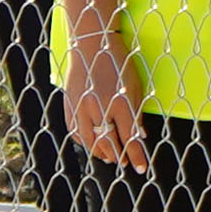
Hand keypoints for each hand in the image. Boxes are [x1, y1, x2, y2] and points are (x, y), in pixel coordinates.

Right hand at [64, 23, 150, 170]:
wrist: (91, 43)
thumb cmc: (117, 62)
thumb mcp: (136, 86)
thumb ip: (136, 113)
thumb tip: (140, 135)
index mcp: (120, 102)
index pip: (129, 138)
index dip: (136, 155)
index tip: (140, 168)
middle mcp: (99, 108)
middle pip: (108, 143)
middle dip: (118, 156)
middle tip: (124, 161)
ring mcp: (81, 107)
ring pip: (89, 141)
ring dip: (100, 152)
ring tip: (109, 156)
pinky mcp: (69, 105)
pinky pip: (75, 131)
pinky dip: (84, 141)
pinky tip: (92, 143)